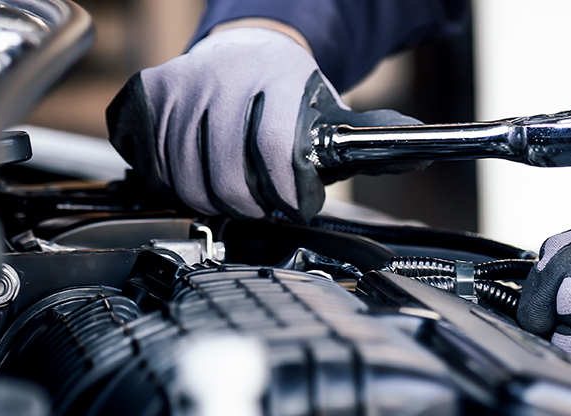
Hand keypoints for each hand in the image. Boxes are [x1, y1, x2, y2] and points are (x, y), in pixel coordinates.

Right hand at [106, 26, 425, 221]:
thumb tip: (420, 154)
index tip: (293, 208)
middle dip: (250, 208)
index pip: (275, 153)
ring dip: (209, 201)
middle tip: (263, 210)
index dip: (285, 195)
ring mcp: (182, 85)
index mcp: (277, 78)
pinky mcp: (149, 96)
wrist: (247, 50)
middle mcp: (224, 77)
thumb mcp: (334, 113)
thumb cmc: (292, 94)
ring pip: (184, 178)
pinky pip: (151, 163)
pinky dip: (172, 182)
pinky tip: (196, 176)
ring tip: (233, 196)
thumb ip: (373, 140)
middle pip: (226, 177)